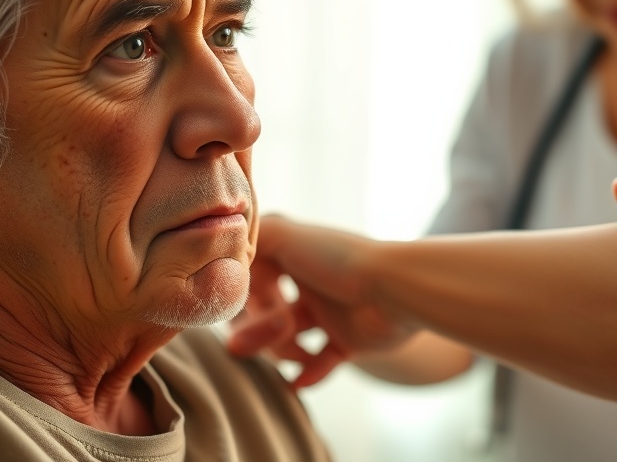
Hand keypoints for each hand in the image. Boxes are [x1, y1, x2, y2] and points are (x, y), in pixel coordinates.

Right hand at [228, 216, 413, 387]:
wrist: (395, 290)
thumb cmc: (340, 259)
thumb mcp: (284, 235)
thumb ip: (247, 239)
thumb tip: (221, 258)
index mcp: (293, 255)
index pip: (249, 281)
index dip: (241, 297)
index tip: (238, 307)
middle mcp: (309, 282)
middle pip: (265, 314)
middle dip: (257, 329)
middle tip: (261, 337)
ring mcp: (329, 312)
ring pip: (288, 340)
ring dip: (281, 350)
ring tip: (292, 355)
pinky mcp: (348, 340)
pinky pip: (321, 362)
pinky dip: (310, 373)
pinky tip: (300, 381)